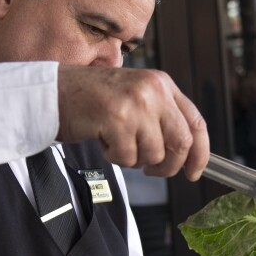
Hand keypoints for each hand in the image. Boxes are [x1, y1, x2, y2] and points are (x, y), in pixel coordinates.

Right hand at [56, 66, 208, 179]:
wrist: (55, 92)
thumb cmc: (94, 99)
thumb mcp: (136, 98)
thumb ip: (162, 118)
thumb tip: (186, 154)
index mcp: (162, 84)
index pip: (196, 122)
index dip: (200, 153)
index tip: (194, 171)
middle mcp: (153, 90)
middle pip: (181, 143)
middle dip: (169, 166)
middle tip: (153, 171)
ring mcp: (135, 103)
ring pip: (154, 153)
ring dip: (136, 159)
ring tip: (117, 142)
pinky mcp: (116, 118)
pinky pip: (128, 157)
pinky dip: (116, 157)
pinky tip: (104, 140)